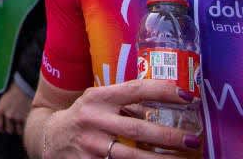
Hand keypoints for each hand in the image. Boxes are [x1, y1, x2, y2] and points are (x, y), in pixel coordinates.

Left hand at [0, 82, 31, 134]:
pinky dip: (25, 128)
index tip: (3, 129)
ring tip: (21, 125)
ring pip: (17, 131)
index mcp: (0, 110)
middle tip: (14, 126)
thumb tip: (3, 124)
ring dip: (19, 129)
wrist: (24, 87)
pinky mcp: (26, 117)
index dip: (1, 129)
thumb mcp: (3, 101)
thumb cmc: (13, 93)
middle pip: (8, 130)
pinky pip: (25, 129)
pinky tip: (26, 124)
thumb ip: (2, 112)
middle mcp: (8, 114)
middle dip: (11, 129)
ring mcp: (17, 117)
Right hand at [38, 80, 199, 157]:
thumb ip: (124, 101)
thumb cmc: (84, 117)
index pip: (135, 90)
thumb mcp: (98, 102)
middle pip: (138, 130)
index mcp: (98, 98)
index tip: (188, 96)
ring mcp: (91, 145)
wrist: (49, 139)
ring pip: (133, 157)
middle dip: (170, 137)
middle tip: (193, 139)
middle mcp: (93, 119)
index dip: (163, 91)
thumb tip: (166, 102)